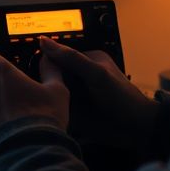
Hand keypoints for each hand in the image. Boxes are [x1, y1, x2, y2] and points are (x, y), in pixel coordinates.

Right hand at [37, 37, 158, 153]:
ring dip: (45, 97)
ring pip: (53, 93)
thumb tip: (45, 41)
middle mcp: (79, 77)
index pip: (58, 57)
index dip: (45, 63)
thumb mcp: (96, 74)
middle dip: (43, 81)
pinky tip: (43, 112)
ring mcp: (77, 96)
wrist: (137, 129)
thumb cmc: (123, 98)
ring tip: (35, 101)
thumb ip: (71, 58)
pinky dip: (51, 110)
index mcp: (86, 61)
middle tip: (32, 88)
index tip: (32, 69)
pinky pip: (57, 109)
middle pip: (53, 75)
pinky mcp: (74, 114)